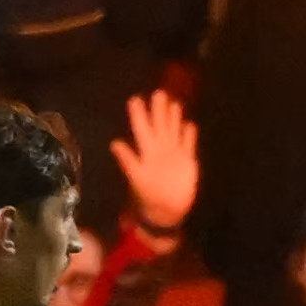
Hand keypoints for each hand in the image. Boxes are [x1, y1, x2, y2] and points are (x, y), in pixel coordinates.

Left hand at [114, 86, 201, 236]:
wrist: (168, 212)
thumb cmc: (149, 196)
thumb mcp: (136, 178)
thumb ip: (128, 160)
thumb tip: (114, 143)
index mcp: (147, 151)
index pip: (142, 129)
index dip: (139, 115)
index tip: (135, 99)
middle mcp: (159, 150)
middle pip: (159, 126)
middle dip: (159, 110)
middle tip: (158, 93)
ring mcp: (174, 154)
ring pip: (173, 131)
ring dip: (173, 118)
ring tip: (173, 102)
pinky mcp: (187, 161)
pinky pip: (188, 144)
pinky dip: (189, 135)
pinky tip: (190, 125)